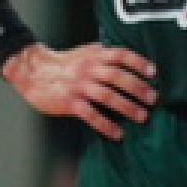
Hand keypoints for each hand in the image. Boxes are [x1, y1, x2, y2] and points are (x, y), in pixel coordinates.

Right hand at [2, 44, 156, 140]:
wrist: (33, 73)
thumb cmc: (64, 63)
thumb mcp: (85, 53)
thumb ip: (104, 54)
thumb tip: (129, 57)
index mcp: (94, 56)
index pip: (120, 54)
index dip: (138, 62)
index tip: (153, 72)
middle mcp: (88, 69)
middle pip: (117, 76)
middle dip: (138, 88)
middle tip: (153, 99)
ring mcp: (78, 86)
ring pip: (107, 96)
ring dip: (127, 107)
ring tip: (142, 116)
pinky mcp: (69, 102)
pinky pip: (90, 115)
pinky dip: (105, 125)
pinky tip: (117, 134)